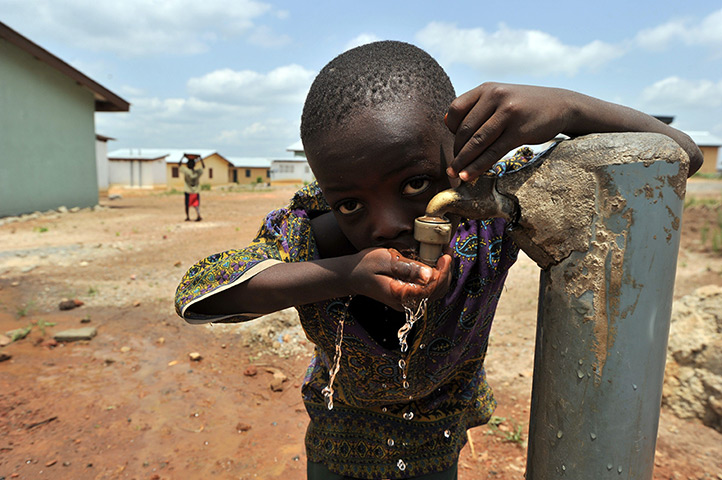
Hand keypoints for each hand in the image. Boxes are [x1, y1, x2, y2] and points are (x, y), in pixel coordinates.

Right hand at [349, 248, 451, 310]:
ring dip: (443, 274)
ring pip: (436, 291)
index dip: (443, 271)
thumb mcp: (385, 260)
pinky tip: (435, 262)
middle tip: (448, 251)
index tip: (446, 255)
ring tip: (444, 254)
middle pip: (438, 291)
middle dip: (446, 271)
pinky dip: (436, 276)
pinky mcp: (409, 296)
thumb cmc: (366, 264)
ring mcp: (408, 301)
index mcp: (401, 294)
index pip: (431, 288)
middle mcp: (407, 302)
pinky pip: (429, 289)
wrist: (352, 275)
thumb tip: (429, 274)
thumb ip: (407, 267)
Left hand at [445, 83, 570, 181]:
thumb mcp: (500, 97)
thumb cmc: (524, 105)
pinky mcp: (519, 130)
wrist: (560, 105)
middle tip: (452, 167)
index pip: (456, 109)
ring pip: (477, 142)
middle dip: (457, 151)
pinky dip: (478, 166)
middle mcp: (495, 96)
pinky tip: (469, 176)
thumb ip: (476, 107)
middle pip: (465, 129)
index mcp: (487, 88)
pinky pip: (493, 152)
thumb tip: (446, 123)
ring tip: (455, 175)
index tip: (456, 143)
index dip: (452, 129)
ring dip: (463, 162)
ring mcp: (508, 113)